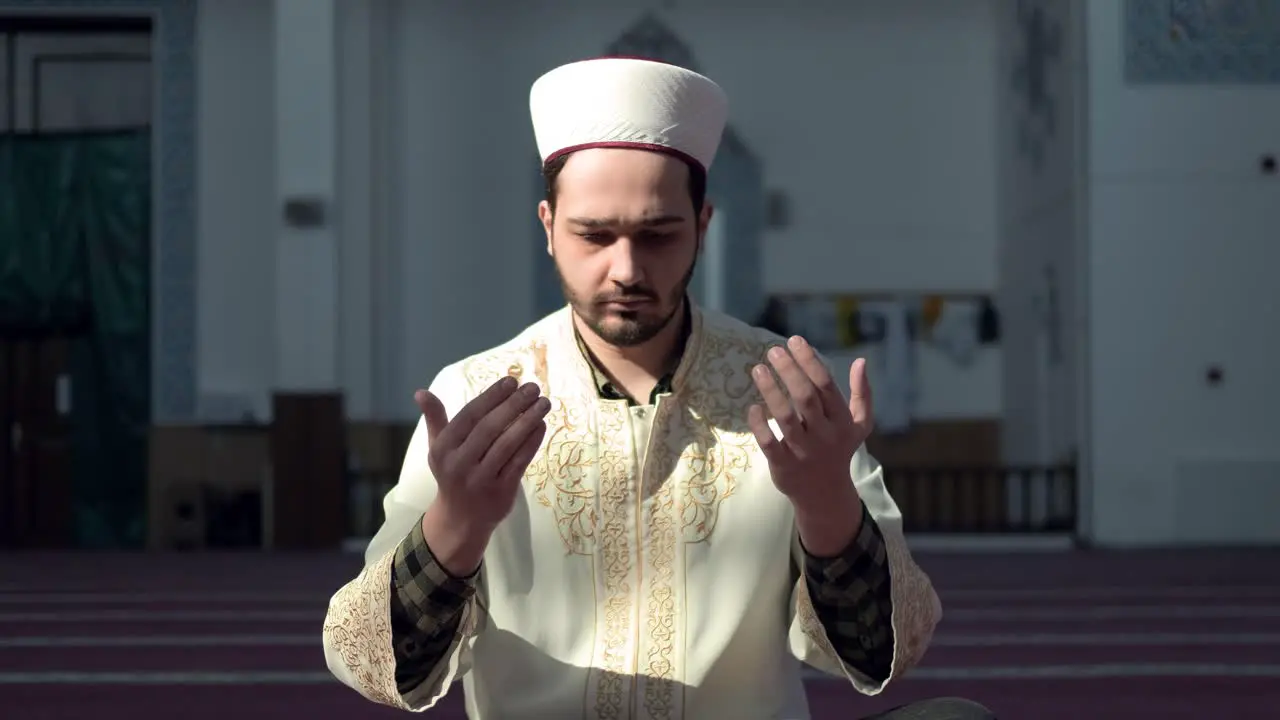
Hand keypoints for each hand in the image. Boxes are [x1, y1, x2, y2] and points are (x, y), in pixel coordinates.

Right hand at [415, 376, 550, 531]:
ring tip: (543, 403)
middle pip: (489, 428)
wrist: (460, 519)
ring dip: (527, 421)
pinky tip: (541, 425)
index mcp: (443, 448)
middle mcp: (459, 464)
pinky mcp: (500, 492)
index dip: (491, 397)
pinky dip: (532, 442)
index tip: (511, 380)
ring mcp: (480, 479)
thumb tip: (421, 392)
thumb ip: (435, 419)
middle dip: (513, 405)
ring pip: (507, 445)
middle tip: (533, 387)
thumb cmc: (452, 473)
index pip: (469, 416)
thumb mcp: (439, 447)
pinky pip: (519, 462)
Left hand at [747, 336, 874, 507]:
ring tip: (758, 369)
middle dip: (789, 371)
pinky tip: (753, 407)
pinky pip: (769, 442)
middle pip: (805, 398)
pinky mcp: (783, 465)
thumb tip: (861, 361)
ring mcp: (803, 451)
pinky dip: (759, 424)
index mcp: (842, 421)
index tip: (794, 340)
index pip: (826, 385)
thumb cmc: (839, 449)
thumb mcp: (859, 425)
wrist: (825, 494)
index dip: (810, 360)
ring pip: (785, 418)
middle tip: (773, 351)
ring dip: (771, 391)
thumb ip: (862, 394)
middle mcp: (824, 435)